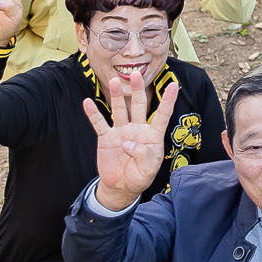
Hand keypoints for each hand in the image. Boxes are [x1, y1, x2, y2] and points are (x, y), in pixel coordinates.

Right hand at [84, 77, 180, 209]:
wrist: (121, 187)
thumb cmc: (139, 176)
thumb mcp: (148, 169)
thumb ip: (143, 155)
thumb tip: (128, 143)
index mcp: (152, 135)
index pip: (162, 114)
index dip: (168, 100)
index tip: (173, 84)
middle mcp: (137, 129)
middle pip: (138, 105)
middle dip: (137, 90)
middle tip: (136, 74)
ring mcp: (121, 131)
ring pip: (119, 110)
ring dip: (117, 96)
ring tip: (115, 81)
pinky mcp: (106, 138)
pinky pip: (99, 123)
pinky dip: (93, 113)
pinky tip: (87, 102)